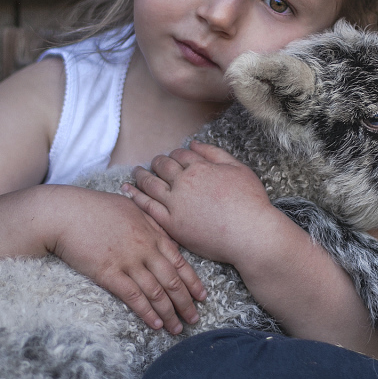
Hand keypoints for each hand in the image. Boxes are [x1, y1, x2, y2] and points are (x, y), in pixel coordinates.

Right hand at [48, 186, 205, 333]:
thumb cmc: (94, 207)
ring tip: (177, 328)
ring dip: (169, 312)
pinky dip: (147, 312)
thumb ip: (149, 220)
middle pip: (173, 279)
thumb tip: (162, 232)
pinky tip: (155, 324)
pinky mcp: (109, 273)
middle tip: (195, 318)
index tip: (202, 296)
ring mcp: (128, 261)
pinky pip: (133, 297)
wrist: (64, 213)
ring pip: (156, 291)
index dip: (193, 281)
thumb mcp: (129, 206)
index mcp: (152, 232)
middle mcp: (145, 248)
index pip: (180, 260)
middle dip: (186, 302)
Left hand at [122, 141, 274, 264]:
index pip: (180, 154)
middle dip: (157, 162)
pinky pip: (147, 207)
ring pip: (150, 184)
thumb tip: (194, 144)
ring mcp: (175, 204)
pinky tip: (127, 190)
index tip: (173, 158)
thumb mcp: (238, 169)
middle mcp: (184, 182)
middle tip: (153, 164)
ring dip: (141, 176)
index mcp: (200, 167)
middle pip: (162, 166)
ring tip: (136, 173)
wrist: (250, 234)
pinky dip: (135, 196)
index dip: (175, 155)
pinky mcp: (171, 224)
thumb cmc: (250, 202)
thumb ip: (214, 154)